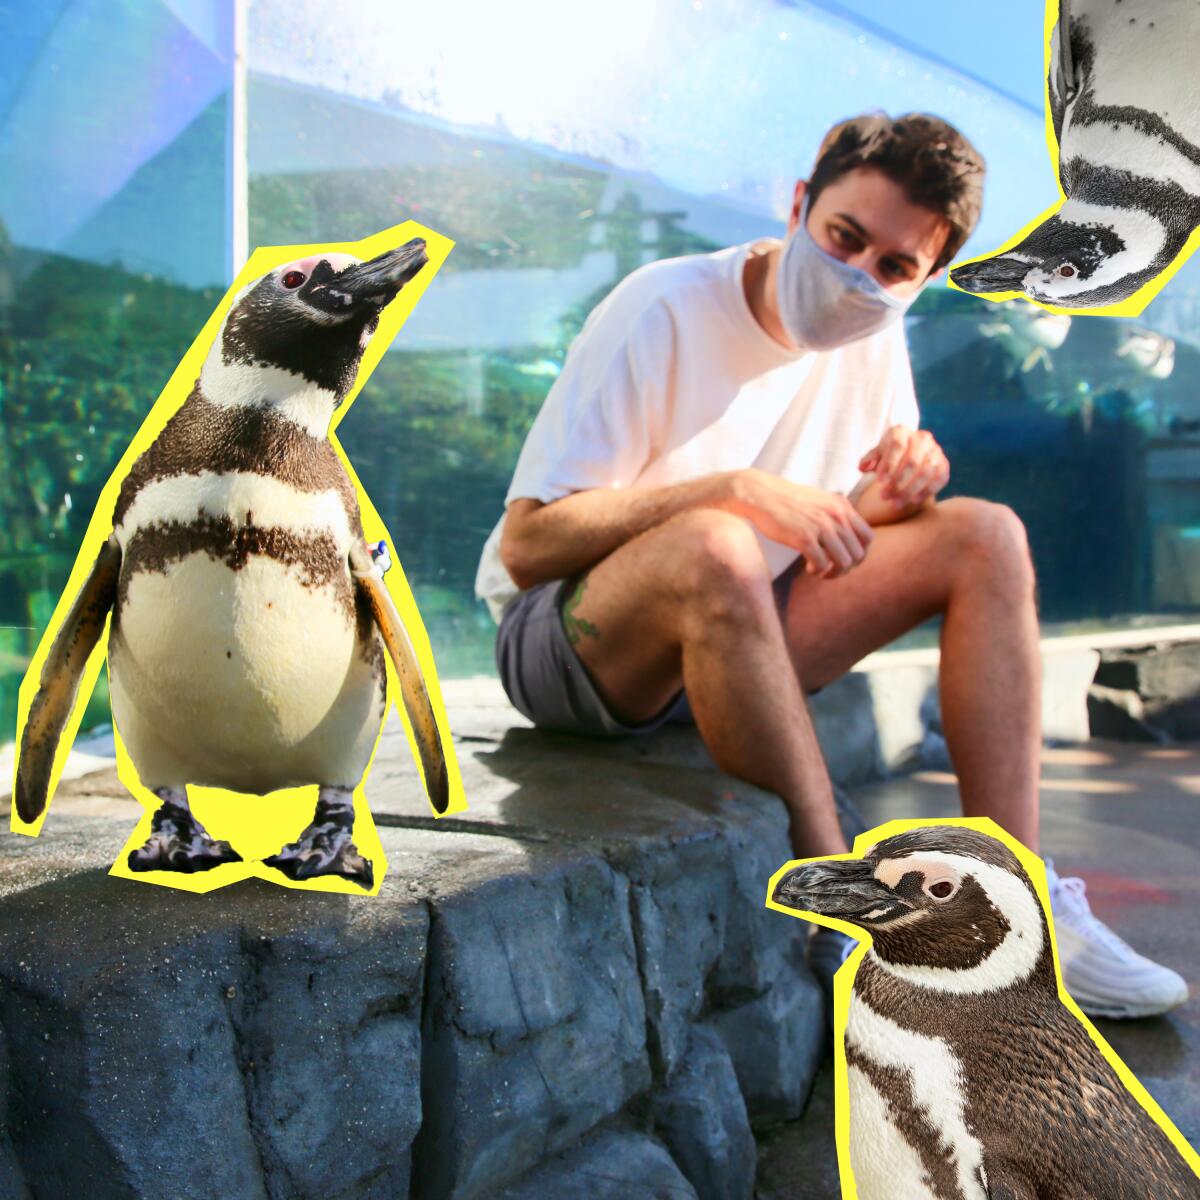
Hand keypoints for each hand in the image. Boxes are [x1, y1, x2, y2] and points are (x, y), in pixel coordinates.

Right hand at [727, 469, 873, 578]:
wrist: (761, 495)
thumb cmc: (788, 502)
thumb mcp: (820, 502)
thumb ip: (837, 515)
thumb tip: (848, 537)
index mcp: (842, 506)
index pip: (868, 538)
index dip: (859, 554)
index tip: (843, 559)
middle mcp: (836, 515)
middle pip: (858, 555)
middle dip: (845, 568)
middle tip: (830, 569)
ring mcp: (821, 526)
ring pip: (844, 562)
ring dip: (833, 573)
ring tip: (819, 570)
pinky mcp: (804, 537)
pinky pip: (822, 564)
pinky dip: (817, 571)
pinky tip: (808, 567)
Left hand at [859, 426, 948, 508]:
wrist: (908, 455)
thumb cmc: (888, 456)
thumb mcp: (877, 455)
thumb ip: (870, 459)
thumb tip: (863, 466)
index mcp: (902, 432)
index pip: (897, 446)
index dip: (889, 464)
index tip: (879, 481)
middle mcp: (922, 438)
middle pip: (912, 461)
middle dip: (897, 482)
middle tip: (884, 497)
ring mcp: (935, 451)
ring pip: (926, 472)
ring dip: (910, 490)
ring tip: (895, 503)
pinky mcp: (944, 465)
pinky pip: (938, 479)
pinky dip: (926, 491)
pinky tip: (913, 501)